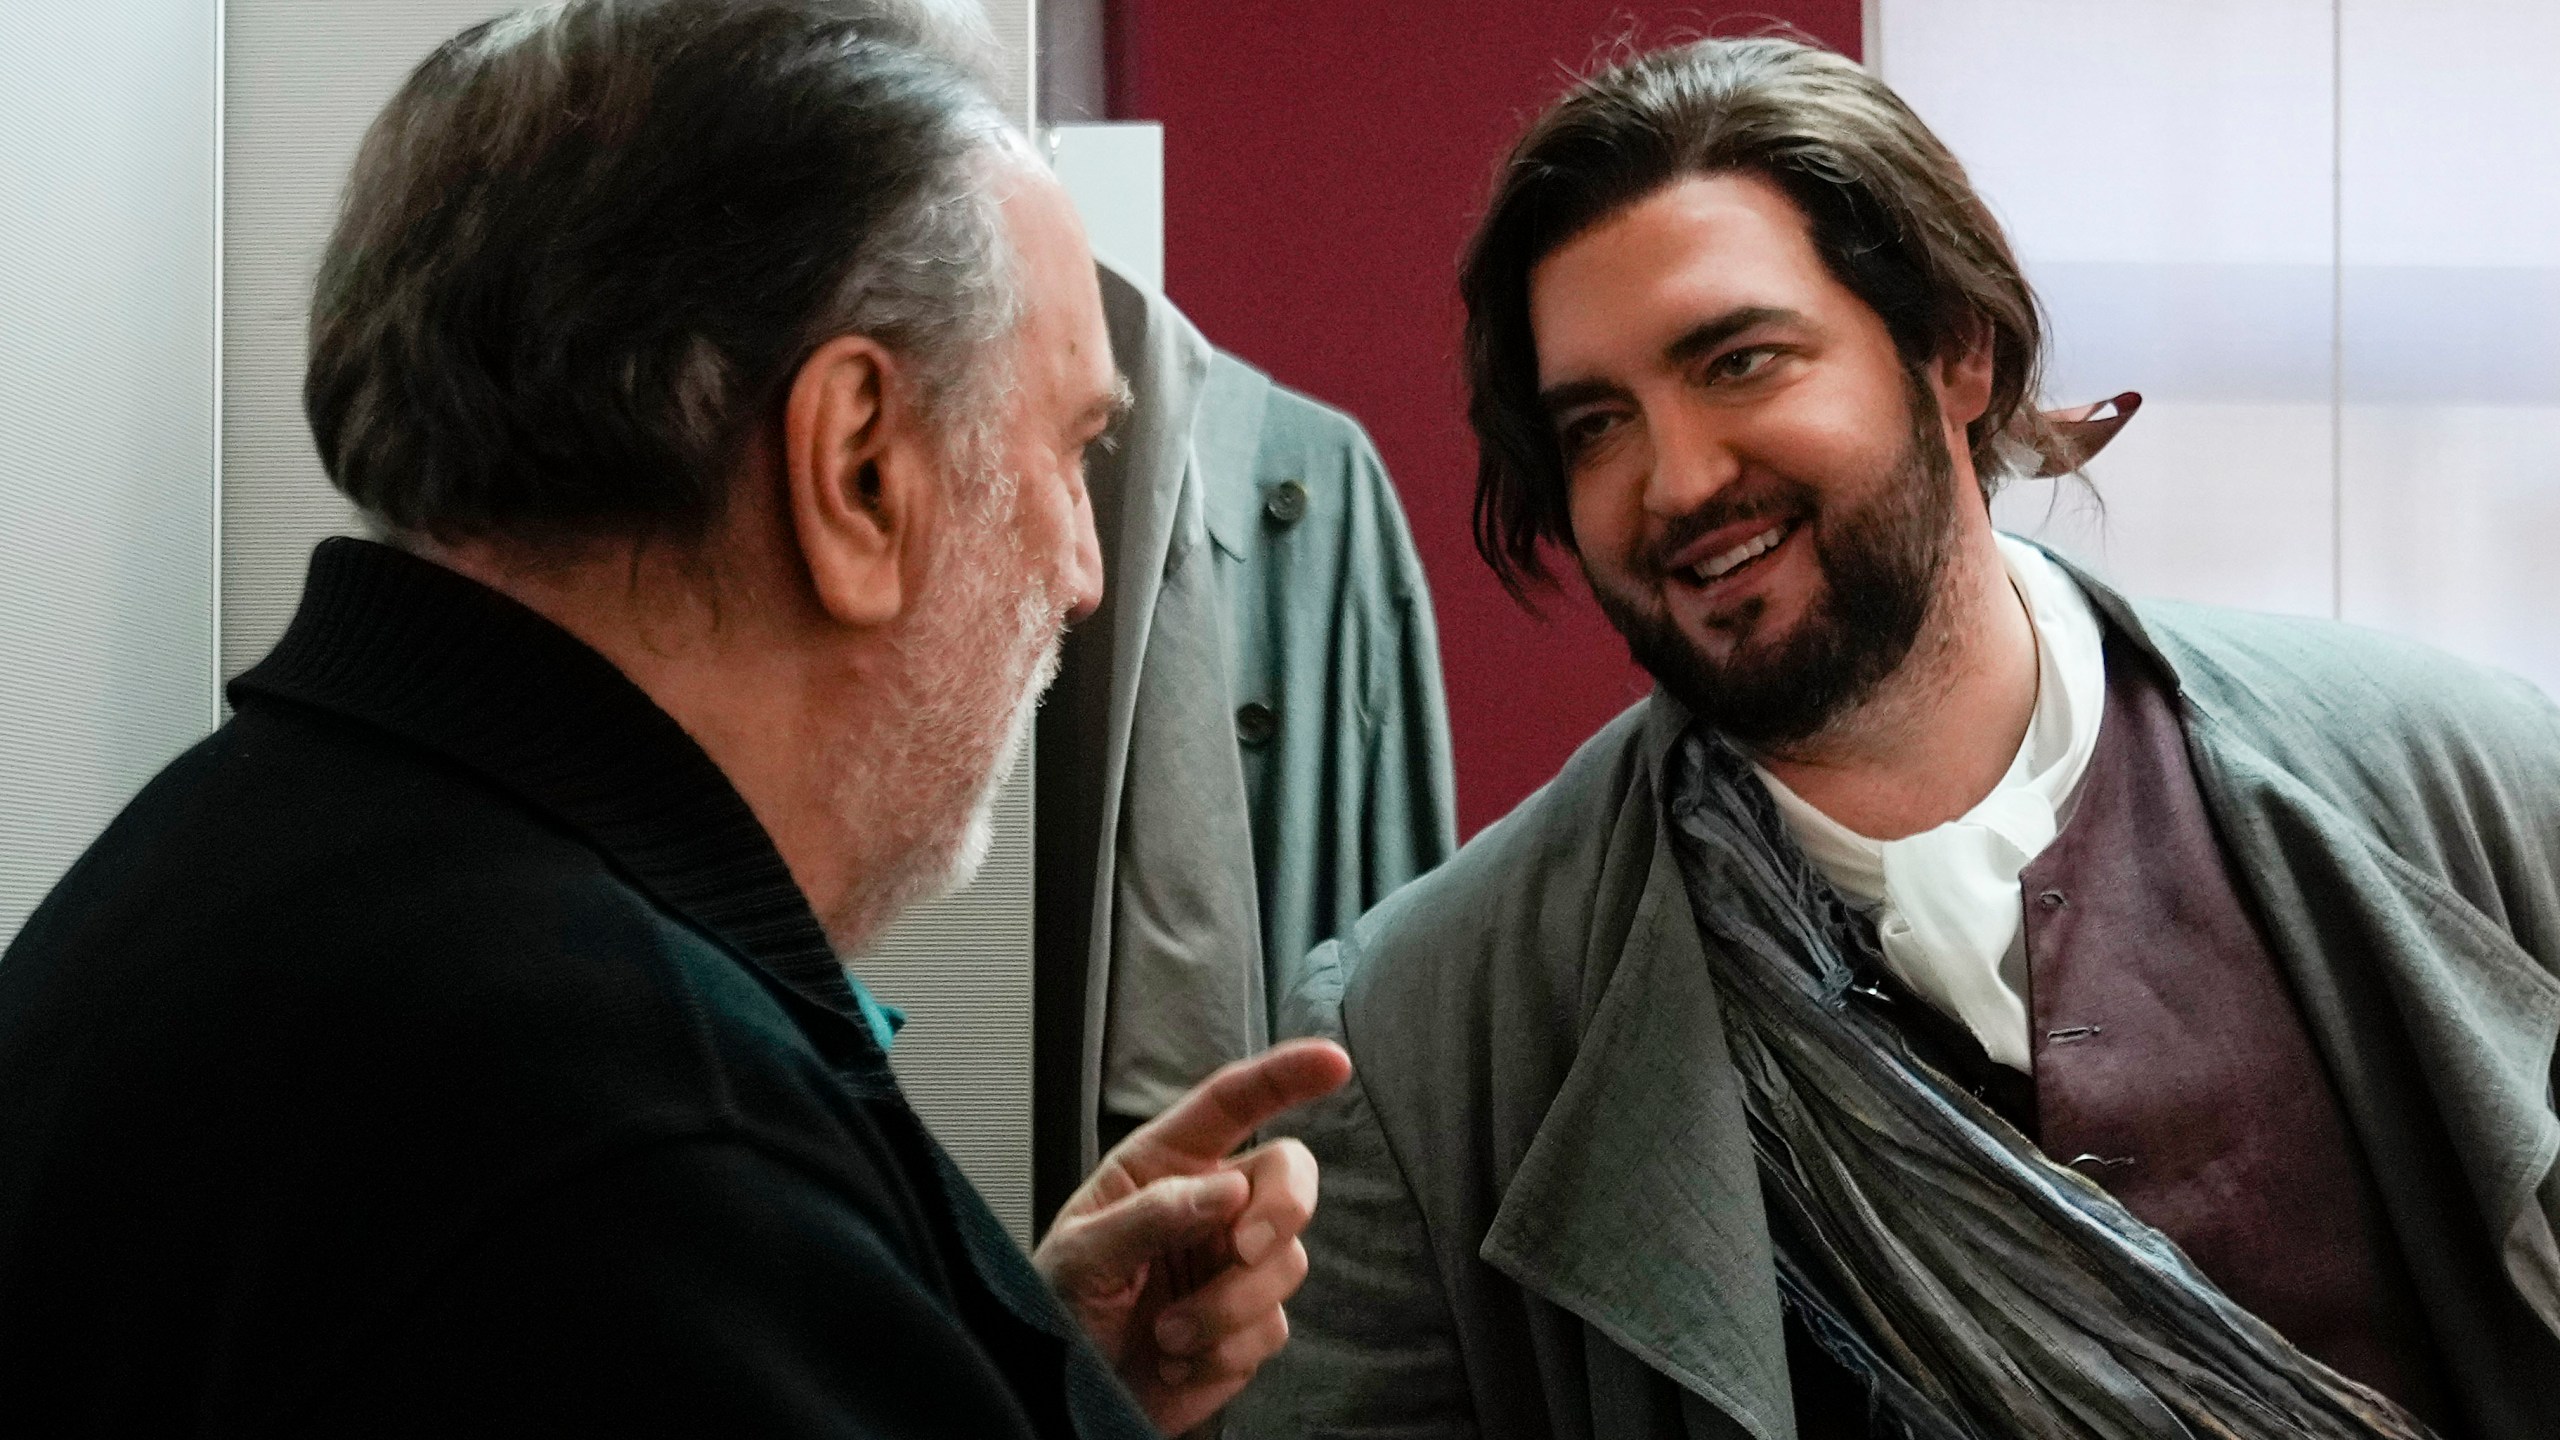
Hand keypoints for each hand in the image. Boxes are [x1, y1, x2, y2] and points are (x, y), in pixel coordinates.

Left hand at [1033, 1038, 1352, 1433]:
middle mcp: (1213, 1205)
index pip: (1233, 1104)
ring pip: (1287, 1262)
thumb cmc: (1060, 1308)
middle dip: (1283, 1209)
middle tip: (1243, 1249)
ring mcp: (1236, 1266)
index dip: (1285, 1076)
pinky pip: (1271, 1329)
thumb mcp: (1080, 1255)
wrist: (1067, 1395)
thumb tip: (1227, 1190)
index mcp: (1167, 1164)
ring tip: (1167, 1336)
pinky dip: (1223, 1353)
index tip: (1333, 1061)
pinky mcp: (1249, 1326)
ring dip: (1228, 1307)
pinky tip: (1176, 1363)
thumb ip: (1148, 1216)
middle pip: (1290, 1175)